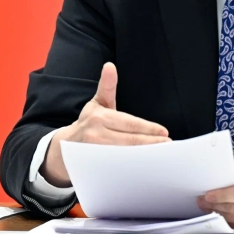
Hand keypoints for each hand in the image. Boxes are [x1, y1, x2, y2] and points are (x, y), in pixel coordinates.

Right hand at [41, 62, 169, 185]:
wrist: (65, 147)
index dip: (148, 129)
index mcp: (99, 117)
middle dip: (150, 143)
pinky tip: (145, 165)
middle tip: (168, 145)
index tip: (164, 132)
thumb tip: (110, 65)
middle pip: (129, 141)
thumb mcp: (97, 103)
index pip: (129, 123)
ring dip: (144, 156)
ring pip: (124, 155)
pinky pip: (117, 167)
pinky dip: (132, 166)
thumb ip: (107, 85)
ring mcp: (94, 153)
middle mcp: (95, 135)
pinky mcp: (95, 167)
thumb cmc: (88, 122)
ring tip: (161, 155)